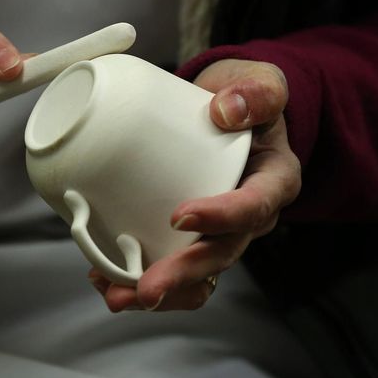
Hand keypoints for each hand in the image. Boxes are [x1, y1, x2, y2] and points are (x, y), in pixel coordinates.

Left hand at [89, 59, 301, 311]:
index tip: (180, 216)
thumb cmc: (243, 100)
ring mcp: (217, 230)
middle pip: (220, 254)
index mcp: (272, 181)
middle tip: (146, 288)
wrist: (227, 110)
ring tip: (117, 295)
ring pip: (195, 273)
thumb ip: (256, 91)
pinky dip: (137, 275)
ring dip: (158, 291)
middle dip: (182, 275)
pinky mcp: (189, 234)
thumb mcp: (260, 83)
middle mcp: (248, 216)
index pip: (254, 207)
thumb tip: (227, 111)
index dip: (221, 218)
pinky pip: (169, 263)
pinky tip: (105, 277)